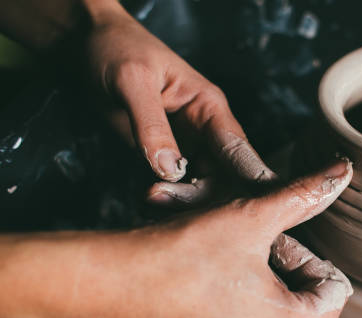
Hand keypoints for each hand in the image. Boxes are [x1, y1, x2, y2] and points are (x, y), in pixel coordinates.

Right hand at [48, 159, 352, 317]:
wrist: (103, 294)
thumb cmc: (175, 259)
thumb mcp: (250, 219)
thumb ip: (304, 195)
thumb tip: (342, 172)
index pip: (335, 286)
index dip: (303, 252)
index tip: (265, 239)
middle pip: (308, 300)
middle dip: (284, 265)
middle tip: (245, 244)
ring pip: (279, 311)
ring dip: (262, 278)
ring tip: (225, 258)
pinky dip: (242, 300)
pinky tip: (210, 279)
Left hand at [81, 3, 272, 192]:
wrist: (86, 45)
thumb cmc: (116, 49)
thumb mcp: (131, 81)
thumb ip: (151, 125)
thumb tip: (171, 170)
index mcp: (209, 108)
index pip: (238, 150)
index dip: (252, 181)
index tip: (255, 208)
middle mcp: (205, 131)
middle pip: (222, 177)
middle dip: (200, 196)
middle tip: (159, 197)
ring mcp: (186, 146)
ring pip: (201, 187)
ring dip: (181, 201)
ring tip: (149, 198)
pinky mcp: (164, 157)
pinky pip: (175, 187)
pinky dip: (167, 200)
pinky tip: (150, 204)